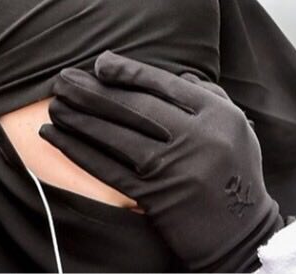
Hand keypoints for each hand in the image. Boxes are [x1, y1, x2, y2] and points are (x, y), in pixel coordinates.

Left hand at [39, 50, 282, 271]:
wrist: (242, 232)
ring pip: (114, 135)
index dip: (127, 70)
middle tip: (62, 79)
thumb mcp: (236, 127)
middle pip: (133, 106)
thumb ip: (207, 96)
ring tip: (54, 104)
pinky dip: (76, 150)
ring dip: (77, 118)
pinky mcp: (153, 195)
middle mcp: (194, 137)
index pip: (162, 83)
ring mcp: (172, 168)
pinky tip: (54, 136)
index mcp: (216, 114)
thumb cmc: (237, 172)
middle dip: (92, 90)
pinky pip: (106, 168)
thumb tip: (174, 73)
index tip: (100, 63)